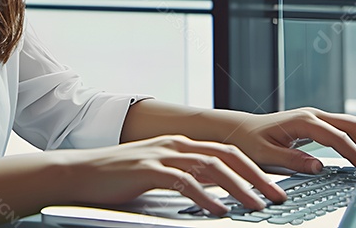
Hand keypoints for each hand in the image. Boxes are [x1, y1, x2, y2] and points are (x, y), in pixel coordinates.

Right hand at [62, 134, 288, 216]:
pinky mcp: (147, 170)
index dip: (253, 168)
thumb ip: (184, 176)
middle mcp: (174, 145)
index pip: (226, 151)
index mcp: (179, 144)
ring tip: (256, 205)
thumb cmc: (116, 177)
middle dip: (256, 175)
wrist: (79, 172)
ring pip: (211, 167)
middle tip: (277, 195)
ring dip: (238, 187)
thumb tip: (214, 193)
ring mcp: (161, 155)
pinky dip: (206, 197)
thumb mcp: (156, 172)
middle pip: (226, 155)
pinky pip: (184, 182)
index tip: (273, 185)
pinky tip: (219, 210)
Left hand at [221, 107, 355, 174]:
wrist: (240, 130)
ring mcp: (317, 117)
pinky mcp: (319, 123)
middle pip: (353, 125)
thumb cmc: (249, 142)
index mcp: (302, 121)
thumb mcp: (265, 154)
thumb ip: (292, 160)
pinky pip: (347, 127)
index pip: (338, 137)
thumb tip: (318, 166)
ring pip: (353, 123)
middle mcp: (313, 115)